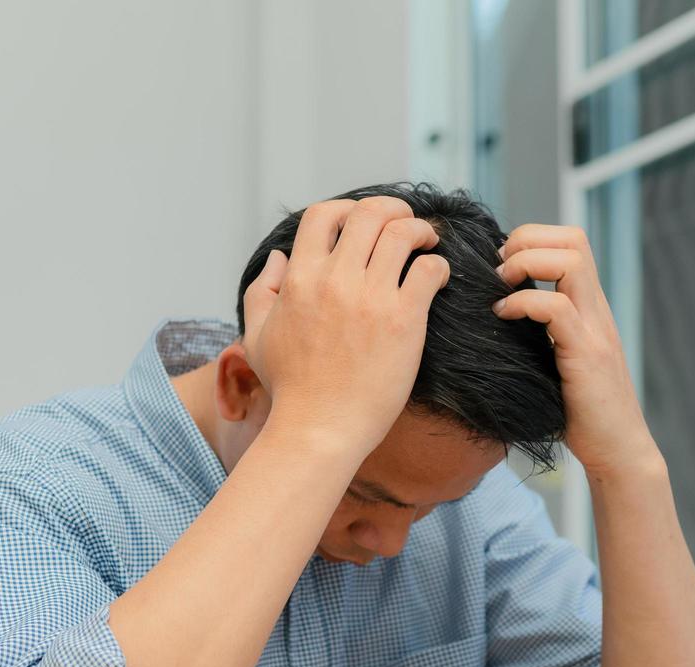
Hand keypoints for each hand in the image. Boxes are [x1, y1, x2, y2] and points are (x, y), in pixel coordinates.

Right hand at [240, 197, 449, 455]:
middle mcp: (335, 280)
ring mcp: (371, 298)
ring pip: (403, 234)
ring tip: (427, 242)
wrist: (319, 430)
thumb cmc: (289, 390)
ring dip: (420, 230)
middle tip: (406, 222)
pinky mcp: (403, 320)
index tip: (362, 220)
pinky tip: (435, 278)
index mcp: (300, 279)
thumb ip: (262, 291)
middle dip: (392, 209)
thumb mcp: (256, 336)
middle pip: (370, 214)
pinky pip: (429, 270)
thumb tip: (277, 257)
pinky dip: (437, 266)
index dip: (347, 207)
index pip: (324, 213)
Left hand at [494, 224, 658, 474]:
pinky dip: (524, 303)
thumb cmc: (580, 411)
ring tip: (501, 288)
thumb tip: (493, 317)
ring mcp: (594, 330)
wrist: (617, 450)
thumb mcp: (556, 360)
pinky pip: (557, 308)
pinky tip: (503, 316)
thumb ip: (539, 333)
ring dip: (526, 263)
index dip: (532, 238)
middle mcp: (596, 310)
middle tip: (498, 269)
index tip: (501, 264)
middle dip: (527, 240)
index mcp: (589, 307)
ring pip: (571, 261)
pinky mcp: (587, 355)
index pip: (571, 241)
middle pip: (573, 239)